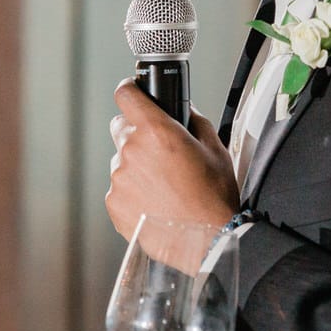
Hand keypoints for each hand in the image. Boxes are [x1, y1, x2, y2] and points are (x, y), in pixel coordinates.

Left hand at [106, 78, 238, 241]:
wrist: (207, 239)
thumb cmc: (213, 196)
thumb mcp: (215, 148)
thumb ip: (195, 120)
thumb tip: (183, 111)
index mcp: (156, 131)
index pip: (126, 95)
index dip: (130, 91)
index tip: (133, 93)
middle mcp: (132, 151)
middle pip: (121, 128)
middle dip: (137, 133)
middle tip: (159, 151)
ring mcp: (119, 179)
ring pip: (121, 160)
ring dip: (136, 165)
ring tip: (163, 185)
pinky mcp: (114, 203)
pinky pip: (119, 187)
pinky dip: (132, 190)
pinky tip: (155, 202)